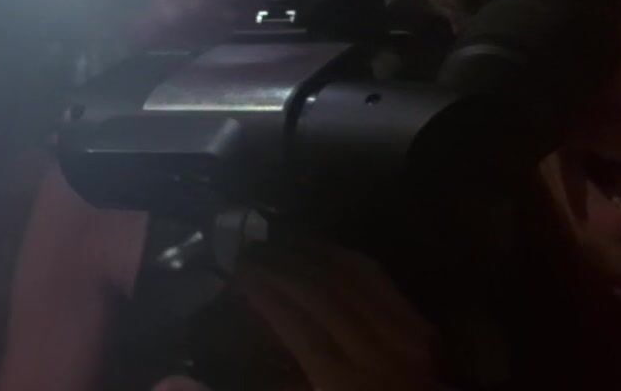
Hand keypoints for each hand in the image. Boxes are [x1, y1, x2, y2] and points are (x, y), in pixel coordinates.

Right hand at [236, 242, 444, 390]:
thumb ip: (282, 384)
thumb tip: (199, 365)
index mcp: (342, 384)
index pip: (295, 324)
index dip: (265, 293)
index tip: (239, 273)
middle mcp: (375, 352)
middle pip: (321, 293)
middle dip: (281, 265)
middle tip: (250, 251)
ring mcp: (404, 333)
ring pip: (350, 275)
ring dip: (310, 253)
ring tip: (277, 242)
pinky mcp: (421, 323)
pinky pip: (378, 278)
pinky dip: (345, 258)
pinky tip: (322, 250)